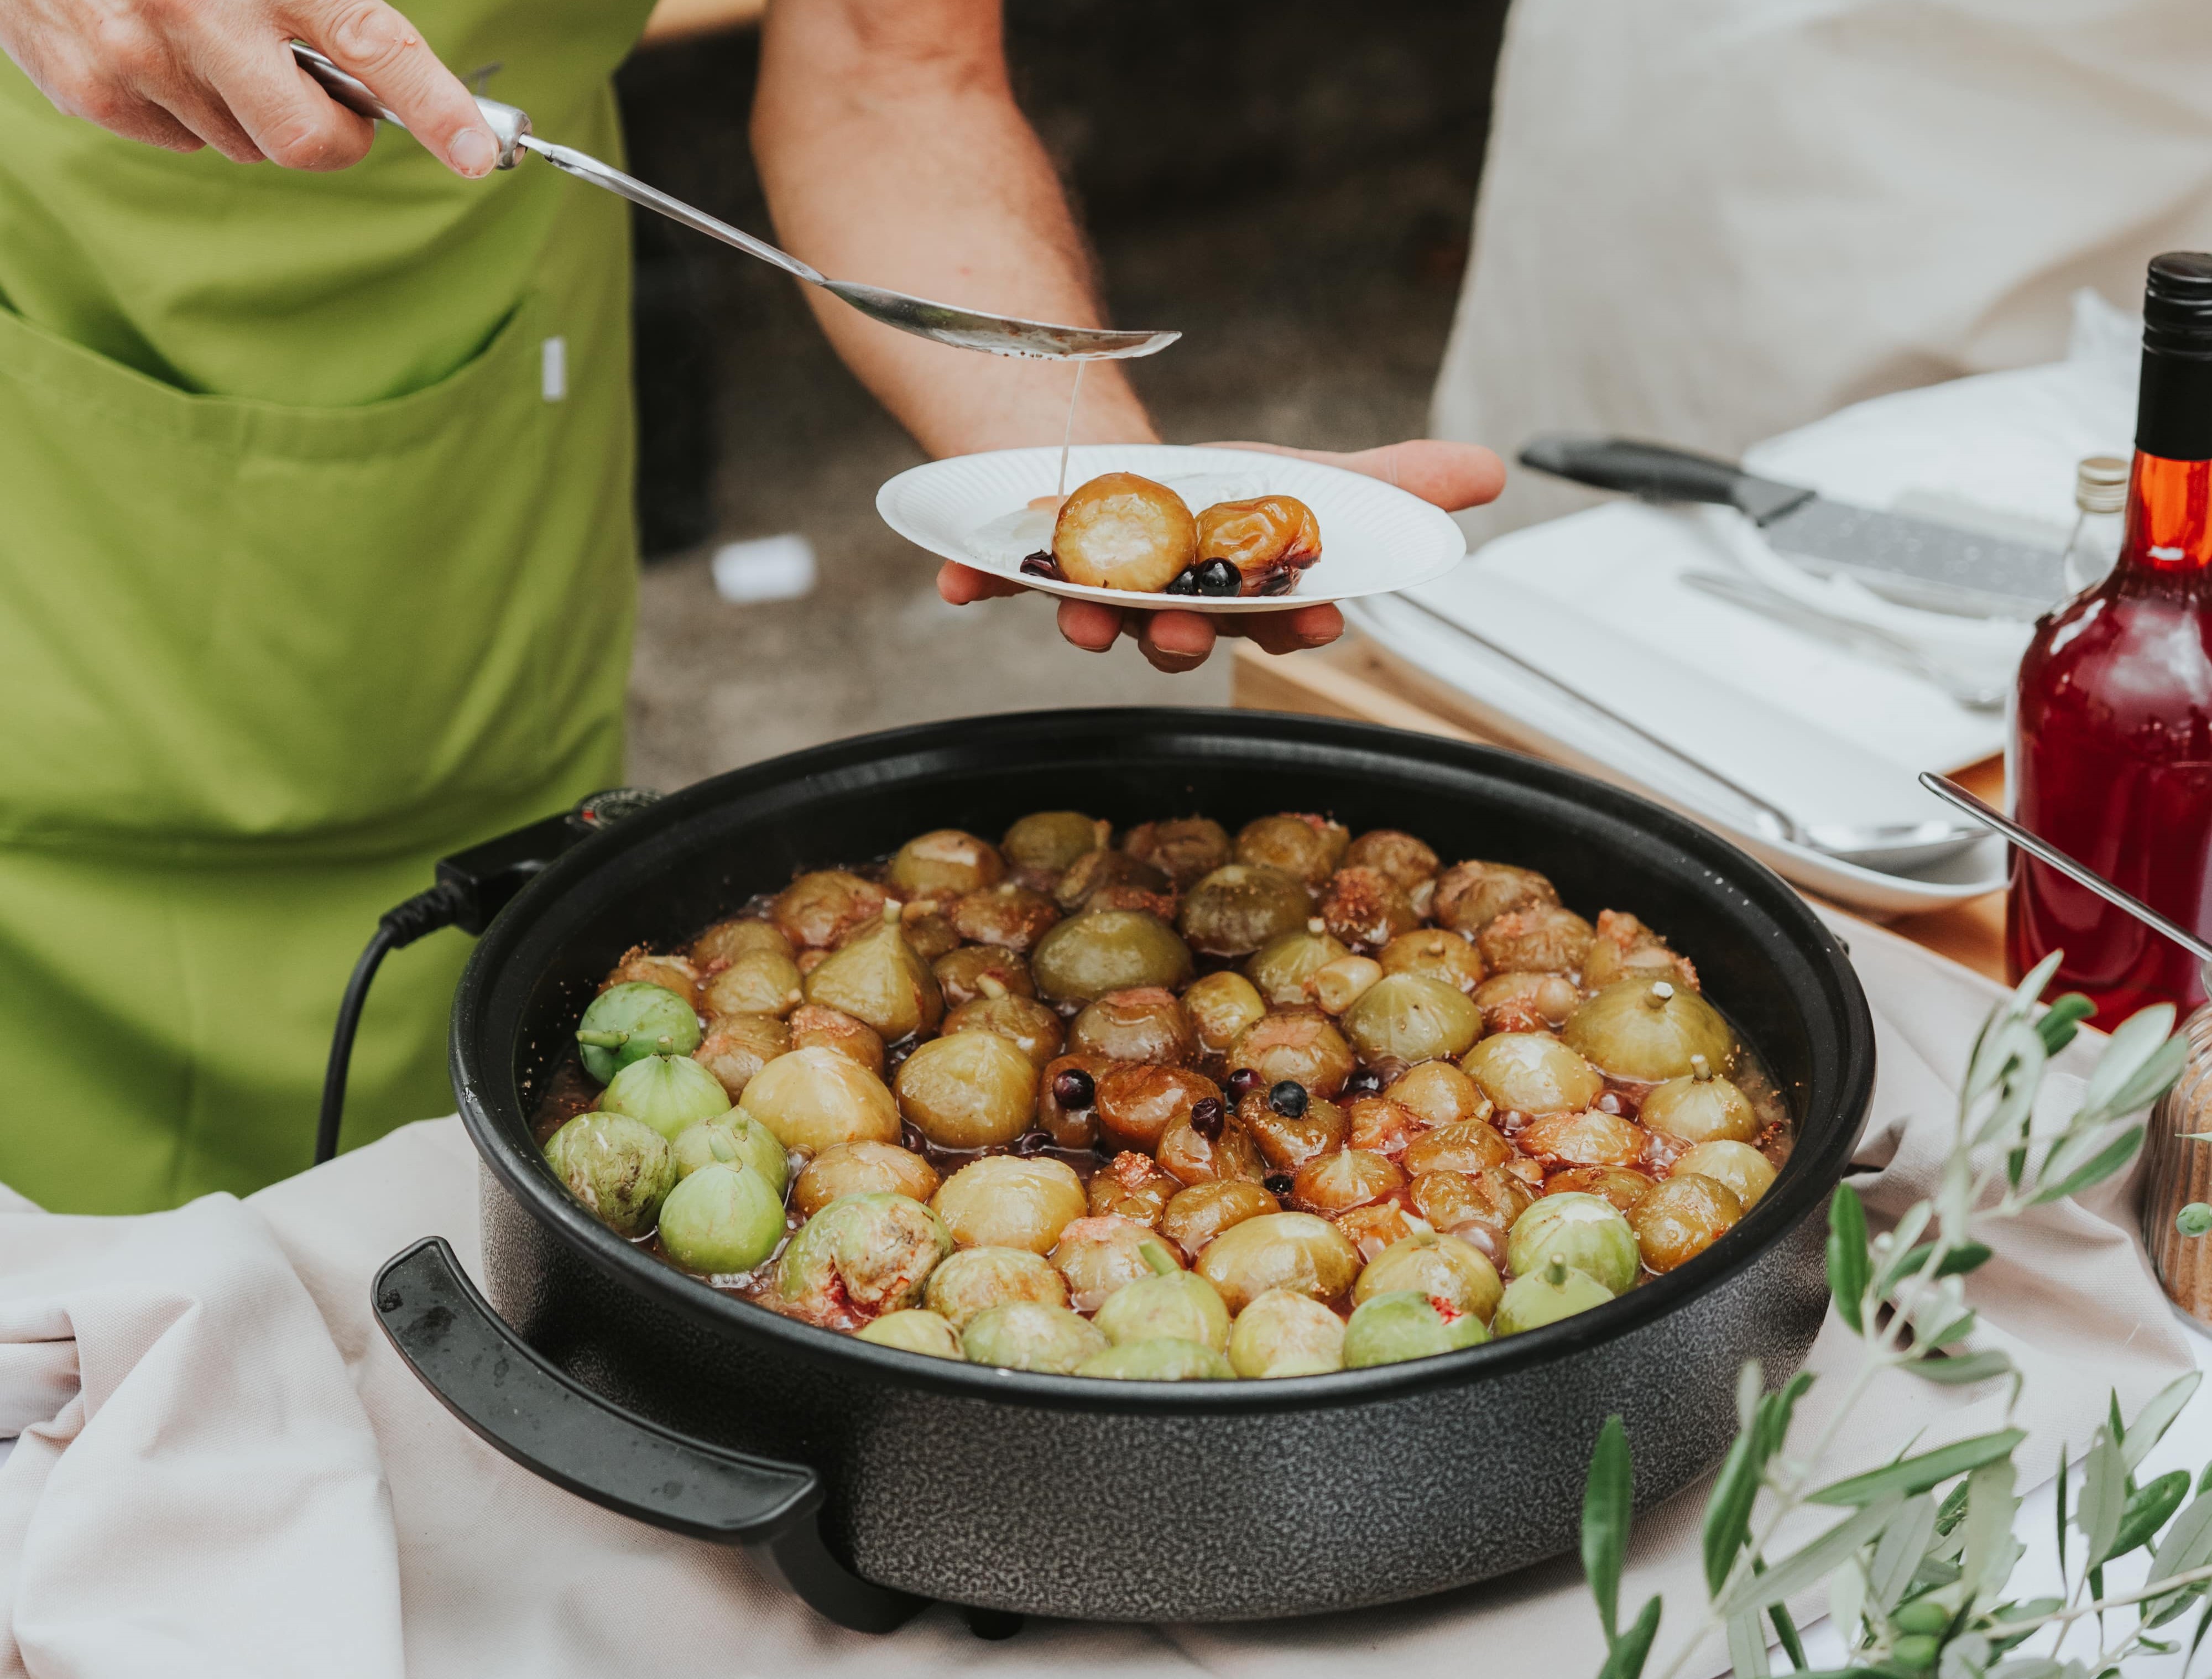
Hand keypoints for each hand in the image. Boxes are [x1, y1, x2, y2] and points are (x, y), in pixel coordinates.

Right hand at [1, 0, 498, 173]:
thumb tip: (378, 59)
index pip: (373, 47)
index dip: (435, 107)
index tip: (478, 153)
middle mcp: (196, 15)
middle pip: (307, 140)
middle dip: (333, 134)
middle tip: (329, 97)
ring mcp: (136, 58)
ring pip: (242, 143)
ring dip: (248, 109)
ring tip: (212, 39)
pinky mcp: (90, 89)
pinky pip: (178, 136)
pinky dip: (185, 104)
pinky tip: (158, 45)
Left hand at [935, 439, 1505, 672]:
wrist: (1111, 480)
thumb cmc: (1216, 500)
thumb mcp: (1310, 478)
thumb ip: (1392, 483)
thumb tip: (1490, 472)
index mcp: (1236, 601)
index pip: (1274, 619)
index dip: (1293, 623)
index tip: (1316, 620)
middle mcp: (1165, 612)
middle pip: (1180, 633)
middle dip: (1187, 635)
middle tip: (1193, 628)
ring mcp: (1096, 594)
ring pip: (1095, 618)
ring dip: (1091, 624)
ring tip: (1087, 619)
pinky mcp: (1028, 570)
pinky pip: (996, 580)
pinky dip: (972, 580)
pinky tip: (951, 584)